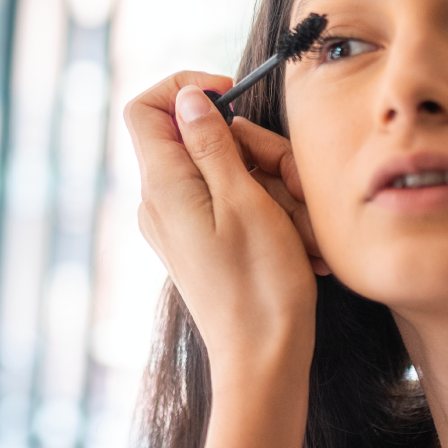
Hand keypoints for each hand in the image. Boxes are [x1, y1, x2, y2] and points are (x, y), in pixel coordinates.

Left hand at [124, 72, 322, 380]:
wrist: (264, 359)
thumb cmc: (260, 284)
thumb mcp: (244, 200)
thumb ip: (212, 143)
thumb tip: (187, 98)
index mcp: (162, 186)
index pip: (147, 108)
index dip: (187, 89)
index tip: (233, 98)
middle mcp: (161, 202)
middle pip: (203, 139)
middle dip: (256, 150)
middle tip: (289, 181)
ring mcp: (183, 224)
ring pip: (231, 171)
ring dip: (274, 186)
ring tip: (299, 226)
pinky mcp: (205, 242)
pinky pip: (237, 204)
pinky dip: (271, 212)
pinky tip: (296, 243)